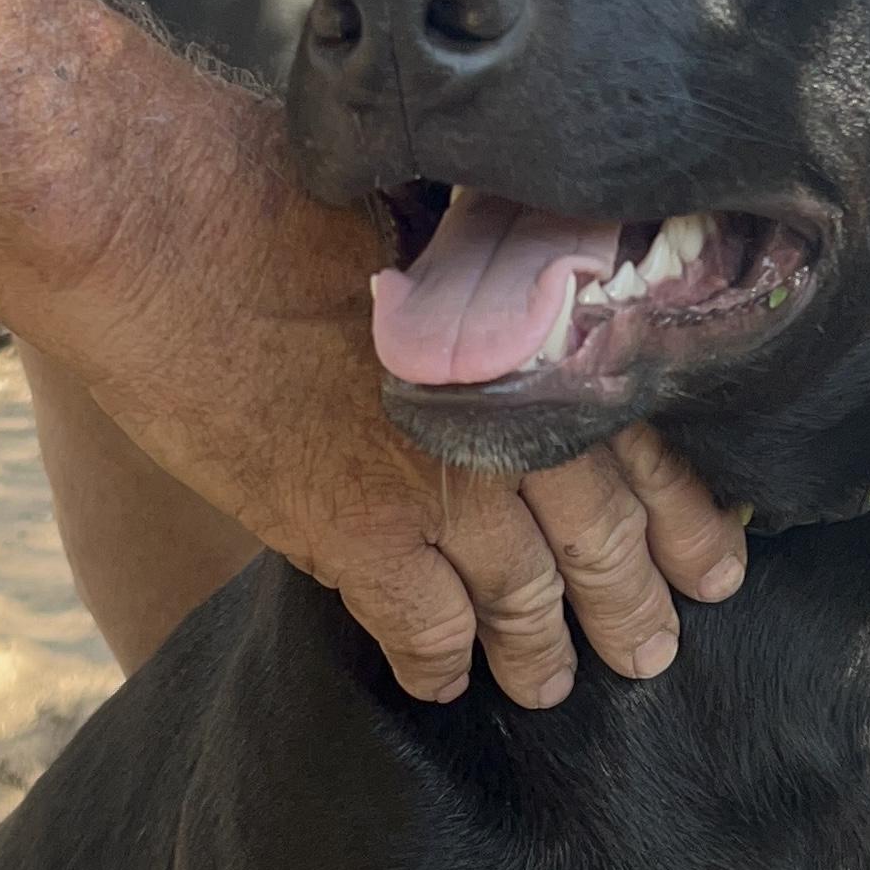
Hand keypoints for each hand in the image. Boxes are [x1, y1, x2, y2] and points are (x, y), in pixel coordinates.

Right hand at [72, 97, 746, 707]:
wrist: (155, 221)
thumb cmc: (270, 183)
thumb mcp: (423, 212)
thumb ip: (483, 287)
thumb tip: (509, 321)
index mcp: (534, 333)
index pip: (644, 445)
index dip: (684, 518)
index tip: (715, 563)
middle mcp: (506, 419)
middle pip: (601, 540)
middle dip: (632, 607)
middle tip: (652, 654)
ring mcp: (435, 483)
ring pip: (522, 600)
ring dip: (540, 652)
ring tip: (552, 686)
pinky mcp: (352, 531)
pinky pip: (421, 629)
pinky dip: (437, 666)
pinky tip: (441, 685)